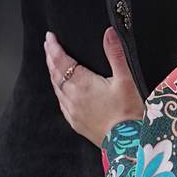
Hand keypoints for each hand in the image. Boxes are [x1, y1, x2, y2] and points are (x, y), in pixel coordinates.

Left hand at [44, 27, 144, 148]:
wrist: (128, 144)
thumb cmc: (128, 112)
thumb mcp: (126, 79)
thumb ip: (116, 54)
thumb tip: (109, 32)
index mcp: (82, 84)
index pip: (62, 62)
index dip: (54, 48)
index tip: (49, 37)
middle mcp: (72, 98)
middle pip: (56, 74)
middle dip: (51, 58)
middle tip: (48, 45)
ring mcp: (73, 112)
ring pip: (57, 88)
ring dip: (53, 73)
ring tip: (52, 63)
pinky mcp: (76, 123)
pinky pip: (62, 102)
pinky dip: (59, 90)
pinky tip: (62, 90)